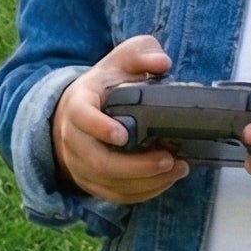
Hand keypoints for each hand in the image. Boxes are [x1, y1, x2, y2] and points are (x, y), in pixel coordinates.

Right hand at [51, 34, 190, 203]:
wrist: (79, 112)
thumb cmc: (106, 85)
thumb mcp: (121, 61)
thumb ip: (141, 54)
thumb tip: (162, 62)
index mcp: (78, 103)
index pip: (82, 117)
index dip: (100, 128)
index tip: (123, 135)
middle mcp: (73, 137)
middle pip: (99, 161)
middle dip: (136, 166)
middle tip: (168, 158)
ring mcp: (80, 164)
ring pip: (111, 183)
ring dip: (147, 181)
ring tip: (177, 168)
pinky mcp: (92, 183)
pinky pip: (117, 196)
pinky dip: (144, 192)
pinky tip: (166, 180)